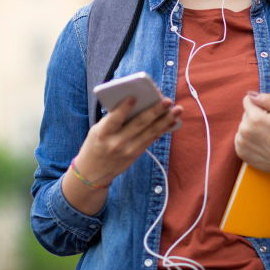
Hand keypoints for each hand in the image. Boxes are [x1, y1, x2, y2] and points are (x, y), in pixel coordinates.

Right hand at [62, 96, 181, 215]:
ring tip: (178, 110)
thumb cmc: (96, 143)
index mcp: (102, 133)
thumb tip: (137, 102)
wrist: (92, 172)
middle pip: (138, 124)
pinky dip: (163, 129)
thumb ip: (113, 119)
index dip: (123, 109)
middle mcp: (116, 142)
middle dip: (154, 111)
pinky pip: (152, 139)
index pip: (114, 119)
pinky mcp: (136, 154)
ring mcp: (128, 150)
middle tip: (167, 100)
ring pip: (150, 132)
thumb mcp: (97, 130)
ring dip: (166, 120)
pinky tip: (173, 121)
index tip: (134, 97)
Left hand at [235, 91, 269, 209]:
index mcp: (255, 118)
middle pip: (246, 114)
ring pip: (243, 127)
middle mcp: (244, 130)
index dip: (260, 105)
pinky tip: (262, 144)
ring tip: (268, 137)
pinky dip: (249, 140)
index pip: (247, 100)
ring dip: (252, 128)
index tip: (269, 114)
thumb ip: (267, 100)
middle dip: (256, 116)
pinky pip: (240, 139)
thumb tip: (251, 94)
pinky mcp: (241, 153)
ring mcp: (241, 143)